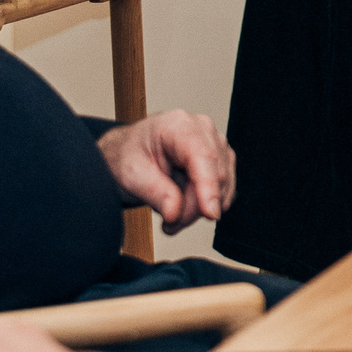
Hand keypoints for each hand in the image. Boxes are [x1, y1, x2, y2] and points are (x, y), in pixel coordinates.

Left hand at [98, 111, 234, 234]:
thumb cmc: (128, 155)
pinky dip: (203, 206)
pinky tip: (182, 208)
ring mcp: (217, 144)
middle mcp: (204, 130)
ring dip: (197, 210)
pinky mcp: (222, 160)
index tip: (210, 214)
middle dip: (194, 207)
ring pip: (222, 187)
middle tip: (168, 225)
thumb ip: (154, 192)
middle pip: (215, 176)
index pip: (203, 156)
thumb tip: (175, 213)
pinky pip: (223, 191)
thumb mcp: (131, 174)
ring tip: (170, 216)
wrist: (128, 152)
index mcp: (179, 126)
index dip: (209, 186)